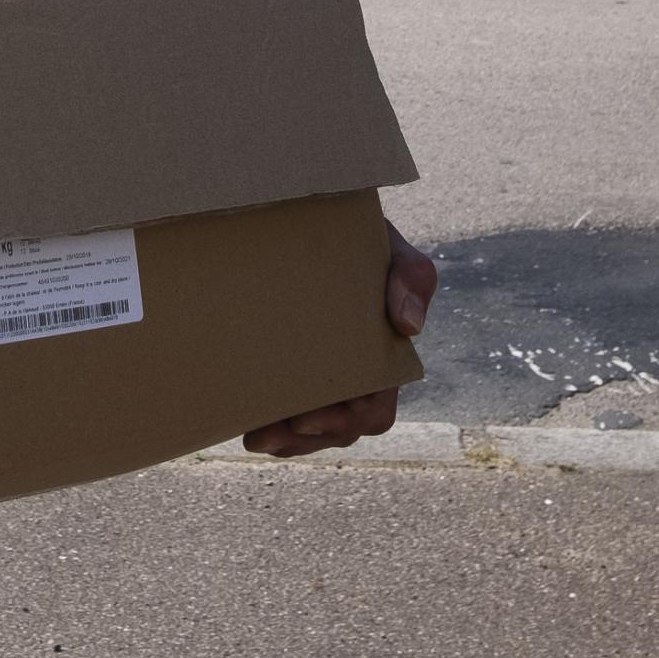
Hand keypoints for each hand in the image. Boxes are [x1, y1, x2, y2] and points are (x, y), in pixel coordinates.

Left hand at [242, 224, 437, 460]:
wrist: (321, 218)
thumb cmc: (363, 239)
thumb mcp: (393, 250)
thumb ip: (412, 277)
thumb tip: (409, 325)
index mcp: (384, 357)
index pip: (374, 407)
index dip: (346, 422)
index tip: (307, 419)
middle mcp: (357, 372)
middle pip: (341, 426)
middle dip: (307, 438)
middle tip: (267, 435)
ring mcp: (325, 371)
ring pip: (313, 426)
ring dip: (287, 439)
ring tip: (254, 437)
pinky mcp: (292, 363)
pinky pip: (288, 407)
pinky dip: (273, 422)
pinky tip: (246, 424)